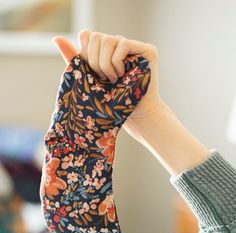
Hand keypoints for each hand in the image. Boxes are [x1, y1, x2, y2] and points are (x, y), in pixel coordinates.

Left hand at [53, 30, 209, 175]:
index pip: (87, 35)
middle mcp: (118, 45)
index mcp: (103, 50)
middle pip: (96, 36)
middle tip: (104, 80)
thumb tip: (55, 38)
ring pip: (108, 40)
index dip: (86, 53)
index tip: (92, 73)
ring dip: (106, 65)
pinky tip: (122, 75)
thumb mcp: (86, 78)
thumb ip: (73, 58)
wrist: (132, 115)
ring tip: (113, 79)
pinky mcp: (146, 49)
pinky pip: (122, 44)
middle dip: (95, 62)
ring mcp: (132, 46)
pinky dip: (117, 63)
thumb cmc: (109, 102)